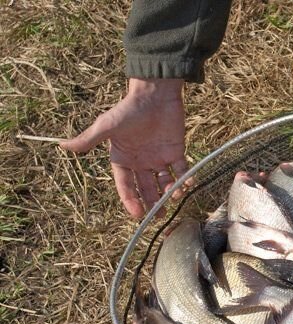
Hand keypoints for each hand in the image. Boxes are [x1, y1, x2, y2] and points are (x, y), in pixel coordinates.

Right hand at [61, 78, 188, 218]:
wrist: (154, 94)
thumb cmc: (129, 110)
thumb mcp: (106, 126)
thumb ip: (88, 140)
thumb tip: (62, 146)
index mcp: (122, 158)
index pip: (125, 185)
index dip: (130, 200)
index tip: (137, 214)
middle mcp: (141, 161)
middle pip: (146, 188)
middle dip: (151, 202)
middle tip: (158, 216)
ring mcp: (159, 158)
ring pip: (164, 182)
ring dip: (169, 192)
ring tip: (172, 200)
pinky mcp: (176, 152)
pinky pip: (181, 170)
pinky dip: (184, 179)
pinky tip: (186, 186)